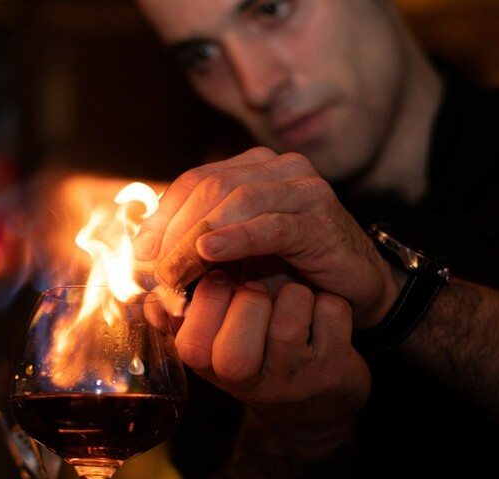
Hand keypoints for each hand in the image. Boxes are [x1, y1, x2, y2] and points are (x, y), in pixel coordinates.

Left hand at [134, 147, 399, 328]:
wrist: (356, 290)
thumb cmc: (293, 272)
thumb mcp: (238, 254)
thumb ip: (198, 244)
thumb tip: (143, 253)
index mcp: (256, 167)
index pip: (197, 180)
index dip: (163, 214)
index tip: (142, 251)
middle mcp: (281, 169)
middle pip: (211, 187)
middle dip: (175, 230)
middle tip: (155, 269)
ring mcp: (304, 190)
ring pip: (235, 203)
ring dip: (195, 240)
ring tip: (174, 273)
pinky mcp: (320, 220)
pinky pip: (270, 225)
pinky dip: (235, 239)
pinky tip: (209, 253)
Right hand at [177, 271, 370, 452]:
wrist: (314, 406)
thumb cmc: (257, 356)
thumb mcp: (215, 342)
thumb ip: (185, 312)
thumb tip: (158, 282)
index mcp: (210, 369)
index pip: (192, 342)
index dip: (209, 296)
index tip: (223, 281)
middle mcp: (250, 382)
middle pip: (242, 325)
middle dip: (252, 294)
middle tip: (260, 294)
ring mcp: (294, 379)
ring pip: (290, 312)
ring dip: (294, 294)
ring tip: (293, 304)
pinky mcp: (335, 371)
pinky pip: (332, 312)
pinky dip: (329, 302)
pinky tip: (322, 316)